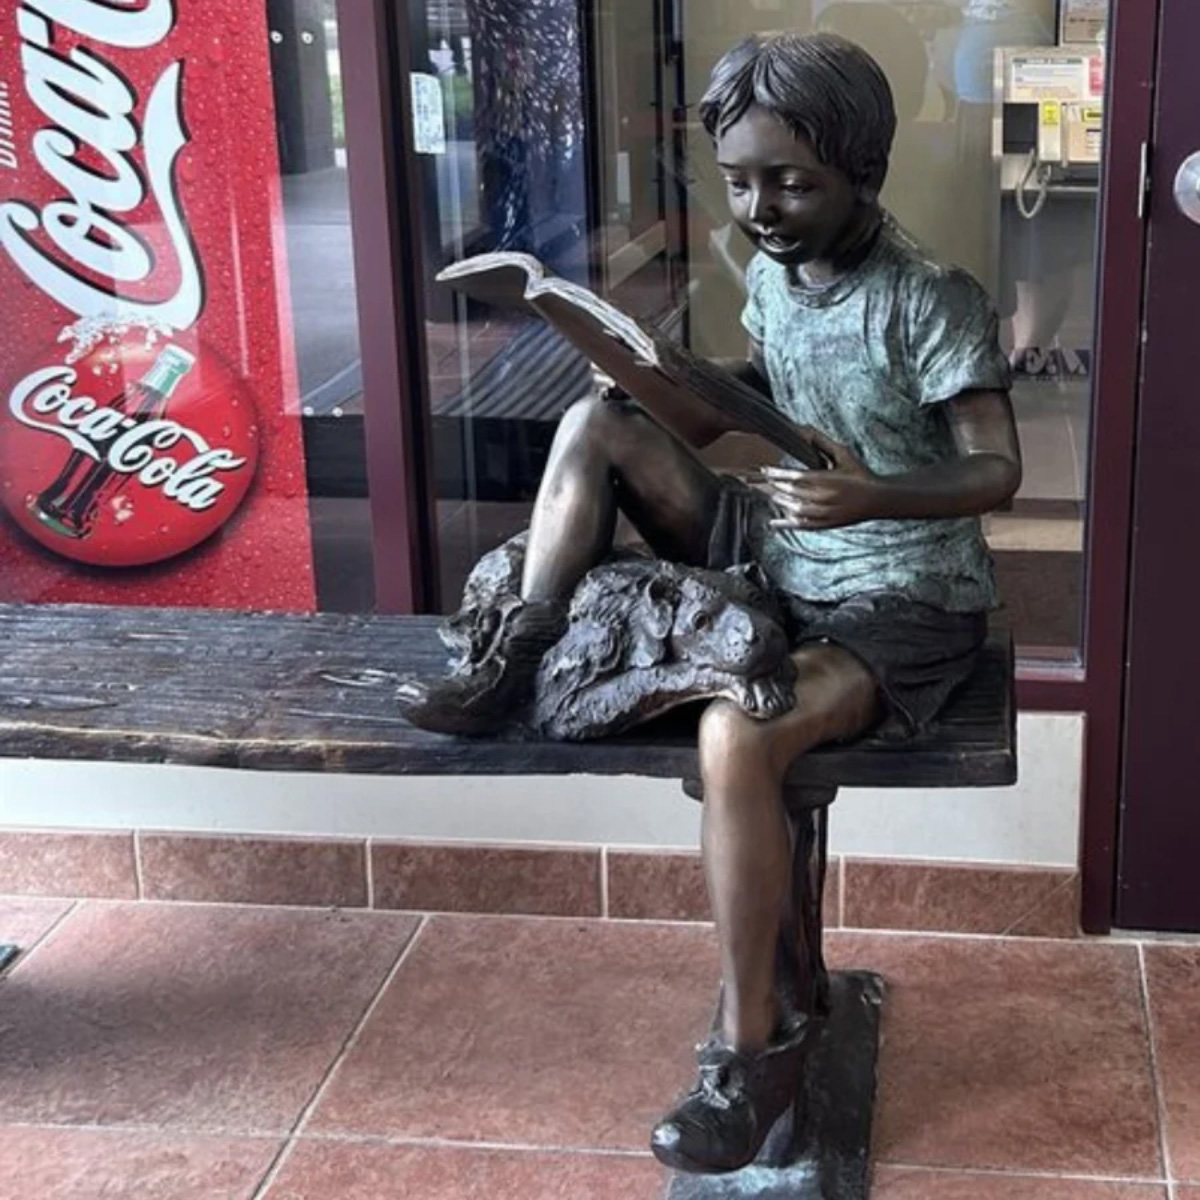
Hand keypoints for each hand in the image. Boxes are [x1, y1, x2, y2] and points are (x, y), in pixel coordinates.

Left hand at [753, 431, 883, 530]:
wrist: (878, 499)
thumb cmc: (860, 474)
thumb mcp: (844, 455)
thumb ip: (823, 443)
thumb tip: (804, 429)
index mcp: (829, 480)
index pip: (797, 477)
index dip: (778, 474)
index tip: (765, 470)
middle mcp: (825, 498)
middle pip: (792, 493)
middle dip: (773, 486)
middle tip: (758, 481)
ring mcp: (825, 514)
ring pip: (794, 509)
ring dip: (779, 501)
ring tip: (768, 493)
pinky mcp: (826, 525)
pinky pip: (802, 525)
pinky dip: (787, 524)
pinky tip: (774, 522)